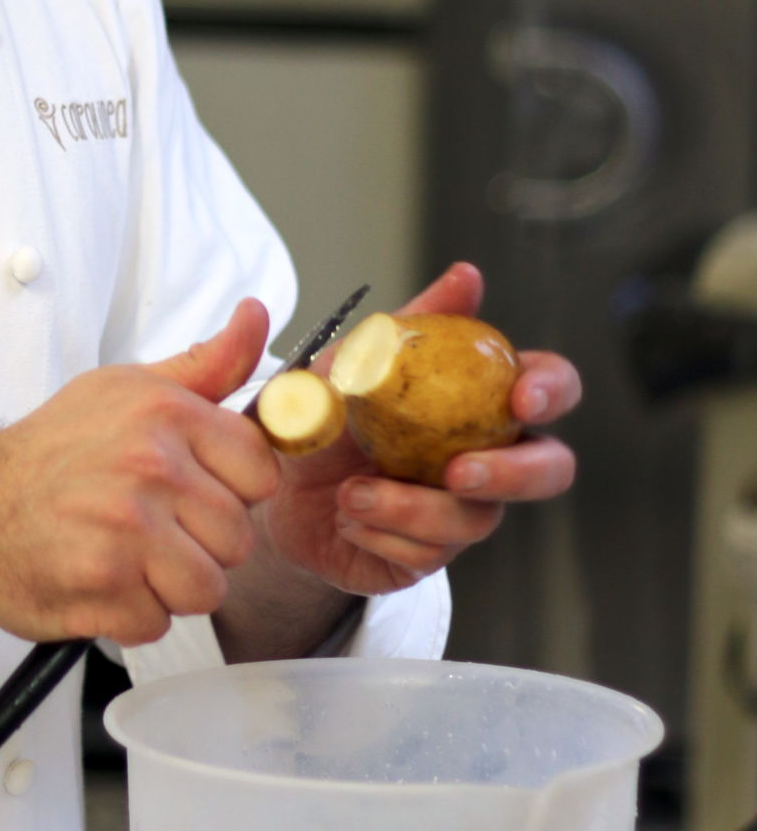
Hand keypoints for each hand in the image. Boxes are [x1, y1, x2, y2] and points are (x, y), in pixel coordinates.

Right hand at [0, 299, 278, 645]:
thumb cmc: (51, 451)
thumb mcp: (128, 389)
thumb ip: (206, 364)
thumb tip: (256, 315)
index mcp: (166, 413)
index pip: (260, 473)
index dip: (230, 489)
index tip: (192, 489)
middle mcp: (151, 467)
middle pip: (237, 539)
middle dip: (198, 543)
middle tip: (148, 526)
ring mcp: (128, 529)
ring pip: (207, 589)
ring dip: (170, 586)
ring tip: (129, 558)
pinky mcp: (103, 585)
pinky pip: (158, 622)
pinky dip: (129, 614)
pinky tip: (100, 581)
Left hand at [261, 262, 579, 596]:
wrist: (277, 480)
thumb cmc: (330, 410)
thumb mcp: (360, 358)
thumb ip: (416, 321)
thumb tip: (468, 275)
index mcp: (485, 398)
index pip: (551, 387)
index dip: (552, 390)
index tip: (523, 397)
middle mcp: (490, 455)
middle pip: (550, 469)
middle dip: (514, 473)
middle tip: (459, 471)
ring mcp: (465, 510)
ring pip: (477, 519)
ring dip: (411, 506)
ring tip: (351, 493)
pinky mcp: (431, 554)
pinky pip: (429, 554)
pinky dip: (381, 530)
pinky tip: (346, 515)